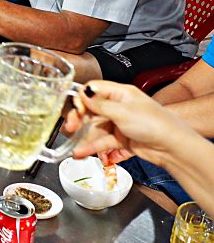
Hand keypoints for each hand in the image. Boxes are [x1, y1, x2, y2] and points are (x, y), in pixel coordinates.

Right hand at [62, 81, 184, 167]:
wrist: (172, 147)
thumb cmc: (155, 124)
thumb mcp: (122, 111)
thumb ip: (99, 104)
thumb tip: (82, 94)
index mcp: (121, 93)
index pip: (93, 89)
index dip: (82, 98)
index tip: (77, 109)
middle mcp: (119, 106)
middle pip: (91, 109)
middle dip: (79, 118)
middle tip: (71, 127)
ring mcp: (120, 123)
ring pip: (95, 128)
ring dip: (83, 137)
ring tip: (74, 147)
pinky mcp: (121, 139)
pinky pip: (102, 141)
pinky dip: (92, 147)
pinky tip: (82, 152)